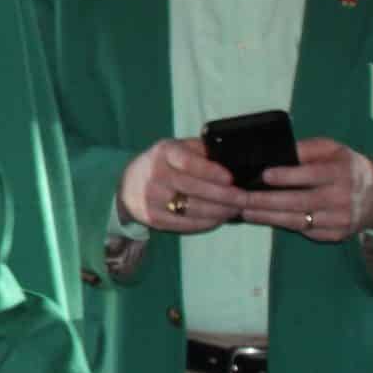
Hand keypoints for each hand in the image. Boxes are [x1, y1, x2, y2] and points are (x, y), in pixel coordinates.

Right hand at [116, 138, 240, 233]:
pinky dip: (206, 223)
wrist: (128, 185)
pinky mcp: (153, 218)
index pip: (188, 162)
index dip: (211, 172)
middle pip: (194, 189)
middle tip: (244, 199)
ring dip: (219, 212)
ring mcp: (152, 199)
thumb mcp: (179, 148)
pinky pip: (185, 224)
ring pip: (193, 209)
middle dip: (225, 196)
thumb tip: (233, 160)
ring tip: (235, 209)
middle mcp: (154, 175)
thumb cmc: (164, 163)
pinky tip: (218, 218)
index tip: (231, 179)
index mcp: (163, 153)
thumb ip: (202, 151)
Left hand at [235, 139, 372, 241]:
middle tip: (239, 198)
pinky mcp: (335, 235)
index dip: (287, 176)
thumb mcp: (332, 150)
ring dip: (267, 217)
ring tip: (243, 211)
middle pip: (298, 202)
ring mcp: (338, 220)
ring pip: (297, 220)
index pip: (311, 175)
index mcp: (340, 173)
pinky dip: (282, 225)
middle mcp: (340, 198)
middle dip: (265, 201)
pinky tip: (263, 219)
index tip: (264, 175)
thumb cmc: (347, 167)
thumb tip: (276, 152)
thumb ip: (306, 149)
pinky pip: (305, 231)